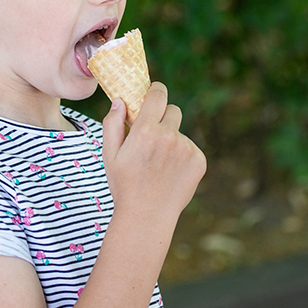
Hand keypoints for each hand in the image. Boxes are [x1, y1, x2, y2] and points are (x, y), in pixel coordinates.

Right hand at [101, 82, 206, 226]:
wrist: (147, 217)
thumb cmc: (124, 185)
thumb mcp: (109, 154)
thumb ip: (112, 124)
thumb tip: (120, 101)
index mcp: (146, 130)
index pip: (158, 94)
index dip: (156, 91)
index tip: (154, 94)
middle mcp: (169, 136)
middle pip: (173, 110)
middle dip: (163, 117)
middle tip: (153, 135)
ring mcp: (187, 149)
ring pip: (180, 133)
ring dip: (171, 140)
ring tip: (159, 164)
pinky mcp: (199, 161)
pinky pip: (190, 148)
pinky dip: (182, 156)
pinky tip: (170, 173)